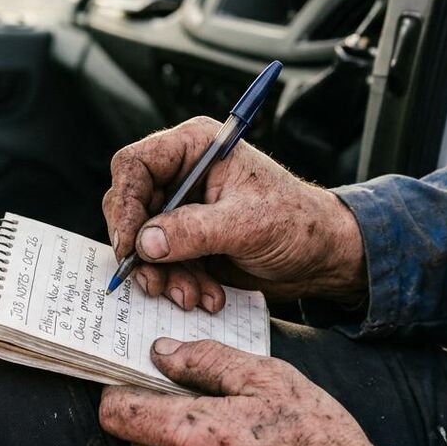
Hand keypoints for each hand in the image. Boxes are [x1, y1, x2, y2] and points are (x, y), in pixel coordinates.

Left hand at [98, 338, 390, 445]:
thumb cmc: (320, 444)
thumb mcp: (271, 380)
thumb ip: (208, 361)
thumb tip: (163, 353)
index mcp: (188, 437)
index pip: (115, 413)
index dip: (124, 393)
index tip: (145, 386)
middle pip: (139, 444)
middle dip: (163, 425)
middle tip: (209, 415)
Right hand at [102, 117, 366, 309]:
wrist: (322, 257)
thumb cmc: (298, 223)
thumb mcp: (246, 224)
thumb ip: (193, 231)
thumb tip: (145, 242)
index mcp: (194, 148)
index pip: (135, 165)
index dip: (124, 204)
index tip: (128, 245)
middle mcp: (182, 174)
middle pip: (131, 207)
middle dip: (142, 251)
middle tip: (154, 282)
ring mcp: (182, 209)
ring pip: (143, 242)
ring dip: (163, 275)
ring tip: (192, 296)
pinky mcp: (186, 240)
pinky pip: (162, 264)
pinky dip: (178, 284)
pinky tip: (207, 297)